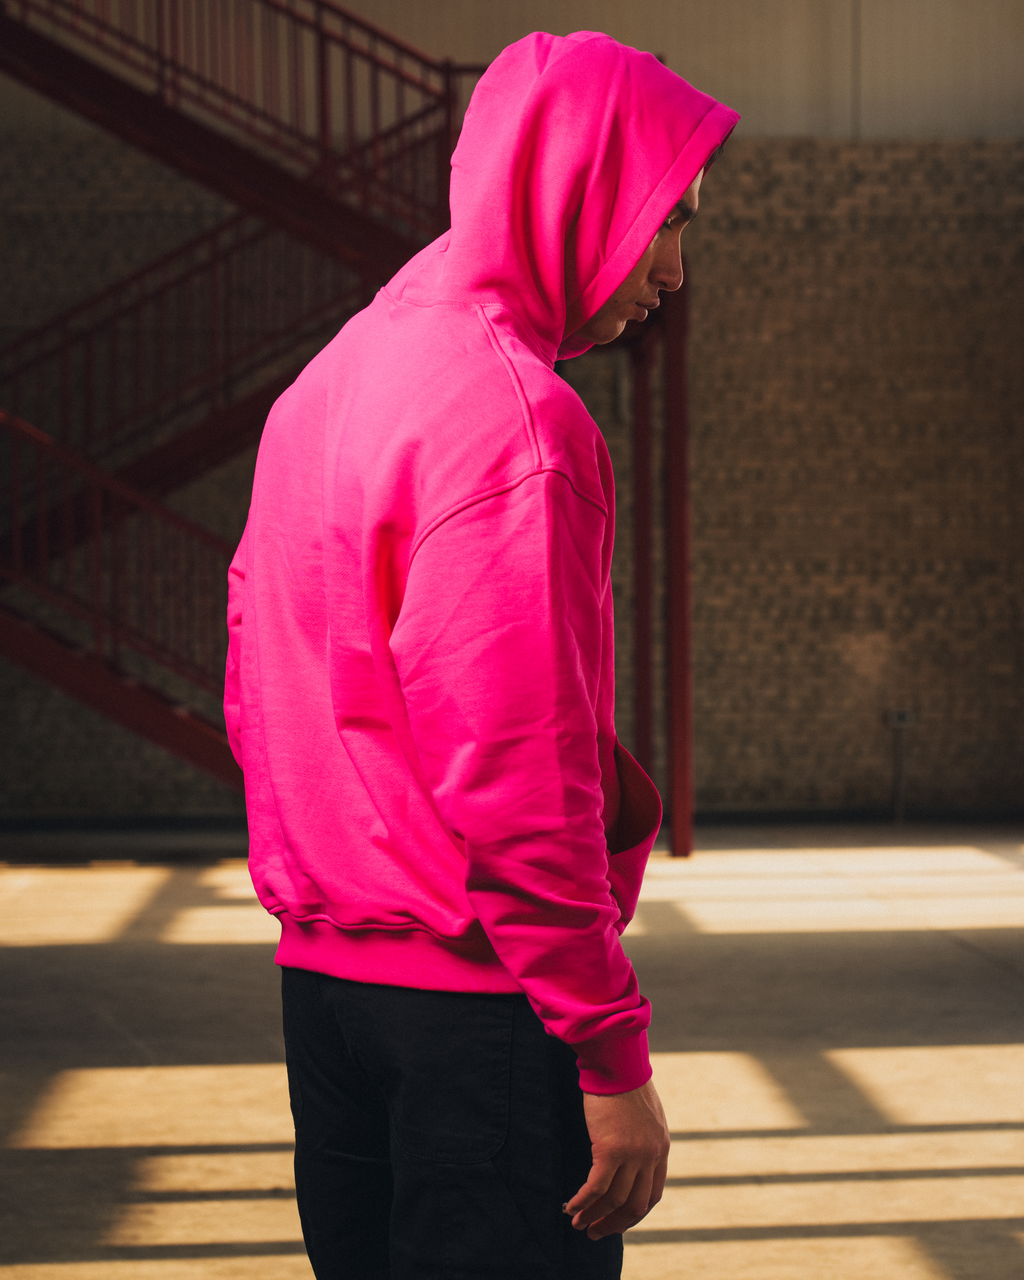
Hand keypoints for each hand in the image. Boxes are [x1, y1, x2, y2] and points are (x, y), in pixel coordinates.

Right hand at [564, 1079, 670, 1238]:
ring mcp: (632, 1154)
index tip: (616, 1220)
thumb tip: (631, 1157)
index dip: (633, 1213)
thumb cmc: (625, 1081)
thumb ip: (644, 1138)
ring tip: (577, 1222)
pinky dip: (582, 1201)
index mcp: (661, 1148)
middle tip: (596, 1232)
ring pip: (613, 1200)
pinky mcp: (610, 1149)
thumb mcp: (645, 1114)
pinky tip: (571, 1206)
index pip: (653, 1194)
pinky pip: (596, 1187)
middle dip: (614, 1224)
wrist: (616, 1060)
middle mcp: (650, 1155)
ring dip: (594, 1215)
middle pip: (636, 1205)